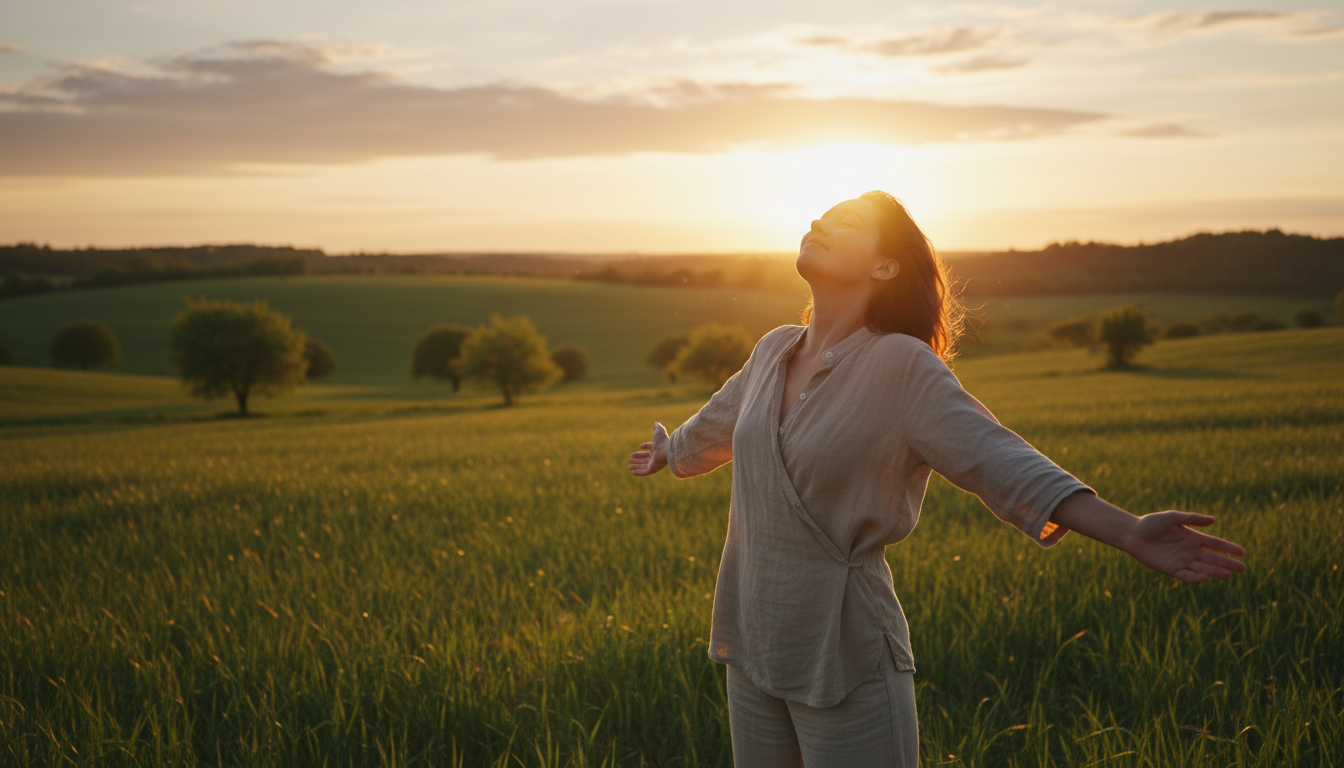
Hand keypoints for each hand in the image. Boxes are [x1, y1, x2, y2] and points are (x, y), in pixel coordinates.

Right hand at [629, 422, 668, 476]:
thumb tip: (656, 423)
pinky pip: (644, 472)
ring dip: (636, 466)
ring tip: (629, 466)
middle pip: (646, 458)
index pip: (651, 448)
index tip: (640, 446)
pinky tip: (632, 472)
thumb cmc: (663, 441)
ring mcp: (654, 464)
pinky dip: (638, 472)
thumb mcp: (659, 431)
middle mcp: (656, 456)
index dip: (645, 447)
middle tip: (630, 459)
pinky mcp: (652, 469)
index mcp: (658, 448)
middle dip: (638, 459)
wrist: (667, 450)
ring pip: (644, 466)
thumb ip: (657, 427)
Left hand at [1124, 511, 1246, 583]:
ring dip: (1215, 572)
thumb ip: (1192, 519)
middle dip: (1228, 563)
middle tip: (1243, 569)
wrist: (1133, 534)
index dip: (1229, 548)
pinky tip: (1205, 576)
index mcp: (1193, 538)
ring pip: (1203, 568)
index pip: (1216, 544)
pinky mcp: (1171, 569)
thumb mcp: (1173, 517)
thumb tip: (1214, 520)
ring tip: (1228, 575)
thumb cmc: (1151, 523)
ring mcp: (1181, 561)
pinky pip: (1186, 575)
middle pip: (1213, 558)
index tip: (1243, 553)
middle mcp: (1190, 551)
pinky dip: (1195, 577)